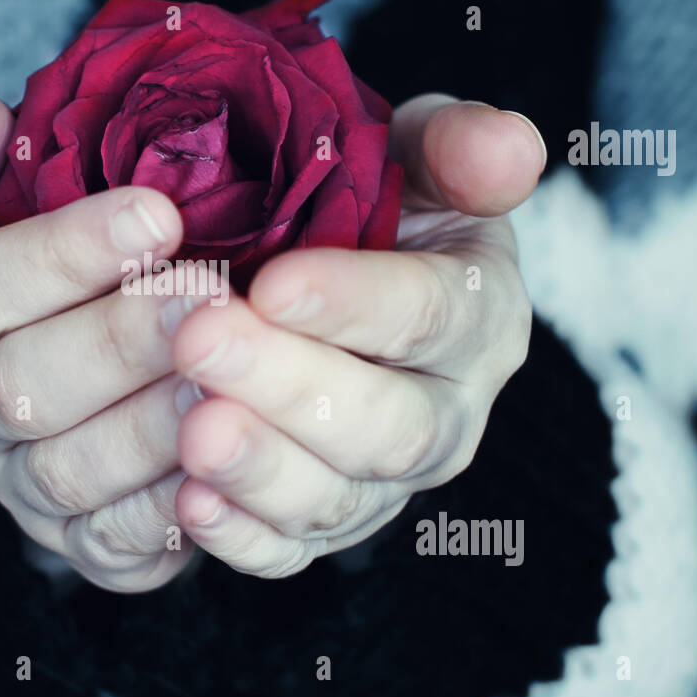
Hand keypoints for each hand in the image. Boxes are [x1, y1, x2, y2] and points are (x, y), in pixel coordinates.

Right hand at [0, 72, 205, 591]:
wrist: (123, 356)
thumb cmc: (92, 254)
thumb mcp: (38, 186)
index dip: (66, 253)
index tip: (161, 212)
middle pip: (20, 385)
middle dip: (122, 340)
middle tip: (214, 299)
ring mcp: (16, 479)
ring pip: (65, 469)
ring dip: (152, 427)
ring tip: (234, 381)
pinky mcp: (76, 540)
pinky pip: (110, 546)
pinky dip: (167, 517)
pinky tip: (227, 472)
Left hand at [168, 94, 543, 577]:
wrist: (319, 275)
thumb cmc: (364, 204)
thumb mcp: (413, 155)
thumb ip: (456, 146)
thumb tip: (507, 146)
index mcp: (479, 316)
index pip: (433, 314)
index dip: (356, 302)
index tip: (271, 281)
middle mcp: (446, 414)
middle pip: (390, 424)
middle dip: (293, 386)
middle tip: (201, 342)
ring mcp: (383, 483)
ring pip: (338, 497)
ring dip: (262, 469)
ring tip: (191, 432)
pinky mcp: (320, 525)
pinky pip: (288, 551)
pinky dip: (241, 538)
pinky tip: (189, 506)